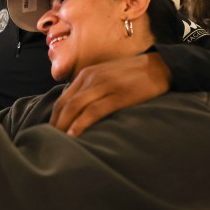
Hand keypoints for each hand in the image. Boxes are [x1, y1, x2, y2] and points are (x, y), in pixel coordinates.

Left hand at [50, 53, 170, 136]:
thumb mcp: (106, 77)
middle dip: (55, 124)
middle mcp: (91, 78)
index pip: (62, 99)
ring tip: (58, 143)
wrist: (160, 67)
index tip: (50, 133)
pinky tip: (74, 135)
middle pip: (65, 104)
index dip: (54, 117)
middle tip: (50, 142)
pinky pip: (94, 111)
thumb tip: (78, 111)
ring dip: (64, 126)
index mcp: (86, 75)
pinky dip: (81, 124)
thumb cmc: (132, 76)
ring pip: (75, 107)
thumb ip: (91, 90)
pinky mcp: (118, 95)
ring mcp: (104, 86)